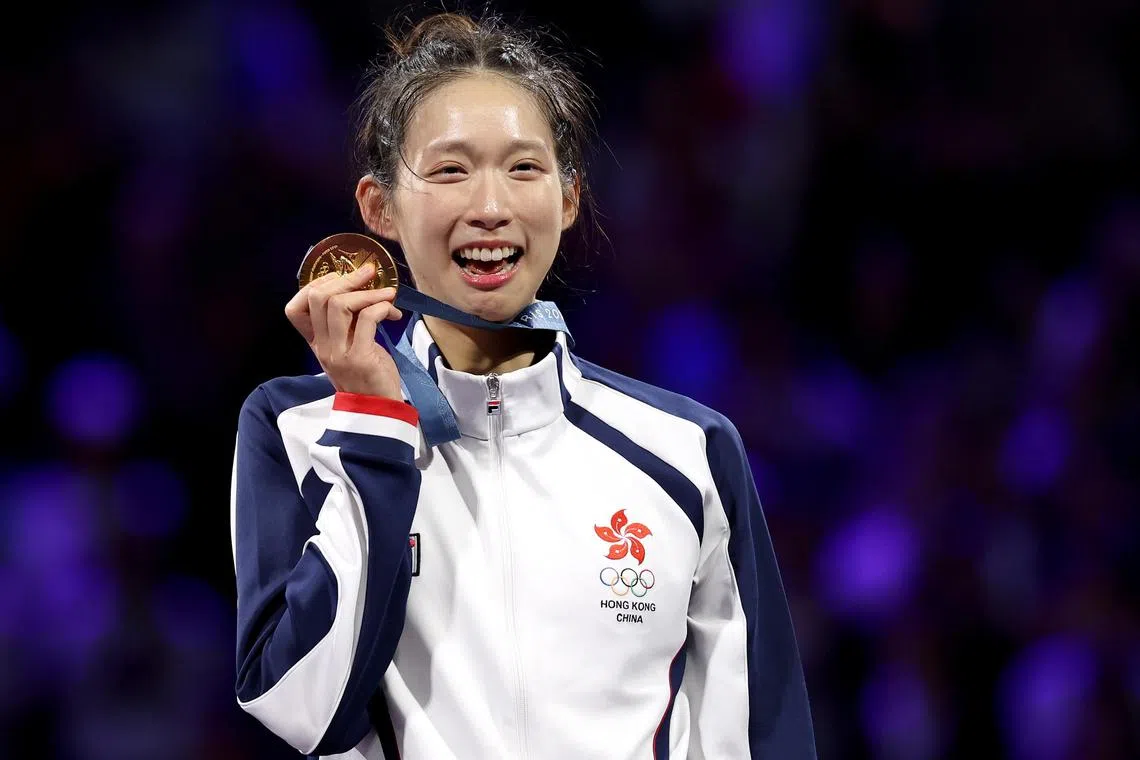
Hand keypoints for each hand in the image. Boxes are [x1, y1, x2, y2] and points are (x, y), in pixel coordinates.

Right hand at [284, 263, 403, 399]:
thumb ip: (348, 323)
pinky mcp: (360, 358)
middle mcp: (322, 347)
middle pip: (318, 298)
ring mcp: (338, 353)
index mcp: (316, 343)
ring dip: (367, 292)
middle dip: (346, 279)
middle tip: (369, 273)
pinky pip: (367, 318)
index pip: (295, 308)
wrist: (378, 412)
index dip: (316, 285)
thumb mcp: (350, 347)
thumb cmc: (368, 377)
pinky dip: (382, 307)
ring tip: (387, 295)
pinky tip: (393, 313)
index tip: (342, 279)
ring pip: (339, 304)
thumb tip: (362, 288)